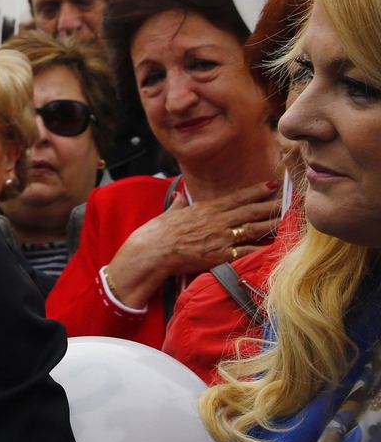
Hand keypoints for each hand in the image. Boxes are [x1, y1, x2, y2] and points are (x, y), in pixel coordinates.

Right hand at [106, 182, 280, 306]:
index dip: (257, 191)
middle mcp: (216, 221)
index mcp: (205, 209)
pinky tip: (273, 246)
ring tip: (286, 220)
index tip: (272, 186)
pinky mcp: (219, 255)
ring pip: (252, 229)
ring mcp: (219, 238)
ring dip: (271, 224)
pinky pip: (246, 251)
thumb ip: (179, 205)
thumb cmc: (157, 233)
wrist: (151, 252)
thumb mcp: (169, 214)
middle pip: (250, 211)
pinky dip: (261, 248)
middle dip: (271, 205)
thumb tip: (180, 197)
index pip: (237, 198)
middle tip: (290, 200)